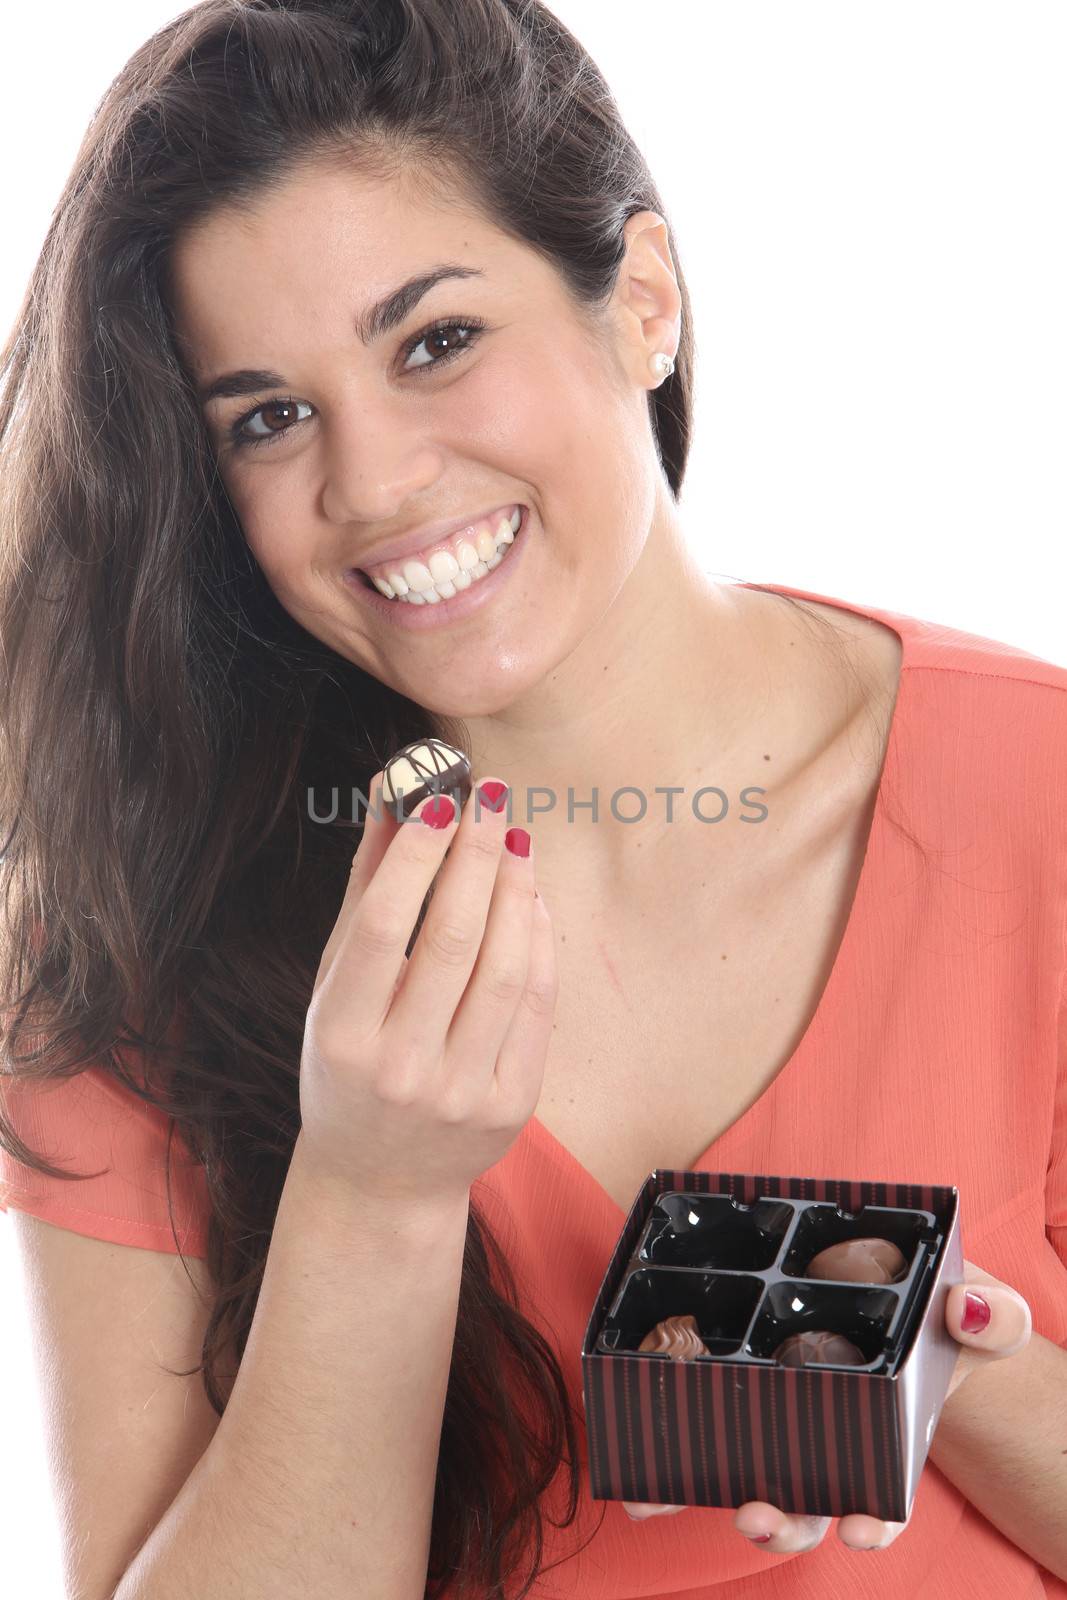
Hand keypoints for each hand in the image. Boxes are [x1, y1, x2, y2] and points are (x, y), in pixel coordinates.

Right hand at [299, 769, 556, 1205]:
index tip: (440, 802)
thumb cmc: (347, 1063)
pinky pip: (536, 1008)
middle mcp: (400, 1069)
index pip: (383, 929)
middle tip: (491, 799)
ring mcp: (461, 1094)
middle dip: (477, 858)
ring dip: (516, 892)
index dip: (416, 858)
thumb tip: (393, 793)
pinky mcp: (511, 1107)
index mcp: (342, 1037)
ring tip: (515, 839)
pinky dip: (538, 944)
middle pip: (454, 941)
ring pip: (505, 971)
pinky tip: (531, 900)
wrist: (379, 1178)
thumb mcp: (335, 985)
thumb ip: (365, 890)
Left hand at [614, 1259, 1031, 1551]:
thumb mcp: (975, 1310)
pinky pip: (706, 1438)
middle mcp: (834, 1447)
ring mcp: (785, 1428)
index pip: (885, 1498)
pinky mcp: (740, 1399)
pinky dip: (675, 1466)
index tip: (862, 1532)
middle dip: (780, 1522)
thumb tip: (970, 1311)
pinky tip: (643, 1482)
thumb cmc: (935, 1310)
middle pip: (806, 1505)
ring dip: (723, 1497)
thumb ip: (991, 1316)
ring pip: (754, 1483)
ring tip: (689, 1497)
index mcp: (891, 1434)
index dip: (875, 1522)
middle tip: (757, 1515)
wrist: (893, 1288)